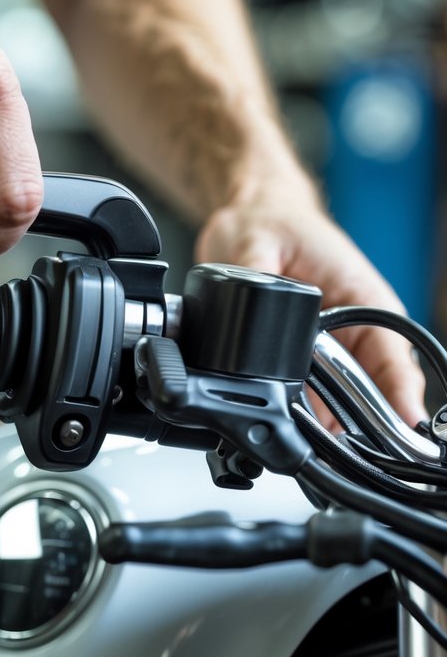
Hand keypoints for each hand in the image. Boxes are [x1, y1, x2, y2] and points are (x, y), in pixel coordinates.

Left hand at [195, 188, 426, 426]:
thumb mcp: (255, 244)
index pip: (394, 354)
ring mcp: (335, 340)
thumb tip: (251, 308)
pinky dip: (306, 410)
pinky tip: (289, 419)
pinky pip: (316, 393)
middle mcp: (356, 322)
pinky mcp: (310, 351)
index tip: (404, 424)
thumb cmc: (269, 218)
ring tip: (305, 433)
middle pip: (374, 387)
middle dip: (360, 421)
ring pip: (345, 397)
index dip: (400, 393)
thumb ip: (255, 279)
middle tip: (334, 443)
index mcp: (362, 295)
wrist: (252, 213)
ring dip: (329, 419)